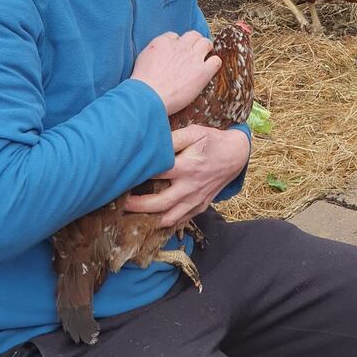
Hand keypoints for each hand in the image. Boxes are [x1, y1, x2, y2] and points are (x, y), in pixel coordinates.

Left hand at [124, 125, 249, 227]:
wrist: (236, 155)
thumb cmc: (212, 141)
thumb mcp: (194, 132)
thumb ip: (172, 139)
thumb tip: (151, 142)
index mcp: (186, 167)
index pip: (156, 174)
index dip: (137, 176)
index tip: (121, 177)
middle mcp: (190, 187)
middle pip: (159, 203)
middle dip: (137, 206)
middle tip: (120, 204)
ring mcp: (196, 200)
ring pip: (169, 218)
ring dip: (150, 219)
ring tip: (132, 217)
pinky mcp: (200, 206)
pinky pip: (181, 221)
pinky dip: (165, 224)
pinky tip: (152, 222)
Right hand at [131, 31, 220, 114]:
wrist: (149, 96)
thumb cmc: (142, 83)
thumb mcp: (142, 59)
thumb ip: (154, 52)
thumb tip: (159, 54)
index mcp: (163, 42)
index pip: (175, 36)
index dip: (177, 44)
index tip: (177, 52)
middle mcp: (180, 46)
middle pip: (193, 35)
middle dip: (194, 42)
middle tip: (194, 51)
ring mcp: (193, 58)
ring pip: (206, 43)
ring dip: (206, 49)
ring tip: (205, 56)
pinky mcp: (202, 72)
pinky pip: (215, 61)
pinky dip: (214, 63)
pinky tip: (210, 69)